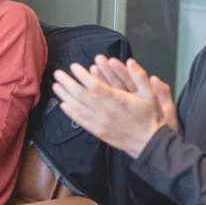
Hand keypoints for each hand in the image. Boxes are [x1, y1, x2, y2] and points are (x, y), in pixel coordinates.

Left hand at [52, 58, 175, 157]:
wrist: (148, 142)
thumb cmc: (149, 116)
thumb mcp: (149, 95)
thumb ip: (140, 77)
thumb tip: (130, 61)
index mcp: (117, 100)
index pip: (94, 85)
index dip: (82, 75)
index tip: (73, 66)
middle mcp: (105, 110)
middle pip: (81, 94)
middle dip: (68, 82)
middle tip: (57, 73)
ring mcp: (100, 122)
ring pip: (78, 107)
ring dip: (65, 95)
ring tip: (56, 85)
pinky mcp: (97, 131)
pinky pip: (81, 120)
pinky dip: (70, 112)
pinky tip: (63, 104)